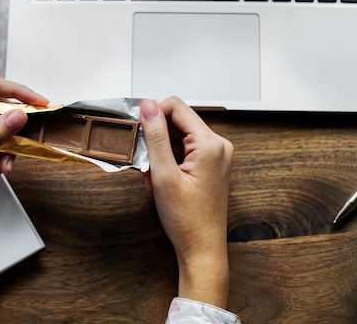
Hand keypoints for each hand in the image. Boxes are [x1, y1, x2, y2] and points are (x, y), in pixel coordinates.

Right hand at [140, 97, 232, 308]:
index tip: (138, 132)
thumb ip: (155, 136)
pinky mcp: (212, 164)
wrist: (202, 249)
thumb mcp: (163, 175)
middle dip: (156, 137)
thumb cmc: (187, 220)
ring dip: (161, 151)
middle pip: (178, 120)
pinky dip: (169, 159)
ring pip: (179, 135)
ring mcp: (217, 155)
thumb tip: (148, 106)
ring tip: (154, 176)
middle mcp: (218, 145)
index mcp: (210, 144)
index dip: (153, 115)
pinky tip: (161, 178)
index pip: (176, 106)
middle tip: (145, 162)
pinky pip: (185, 148)